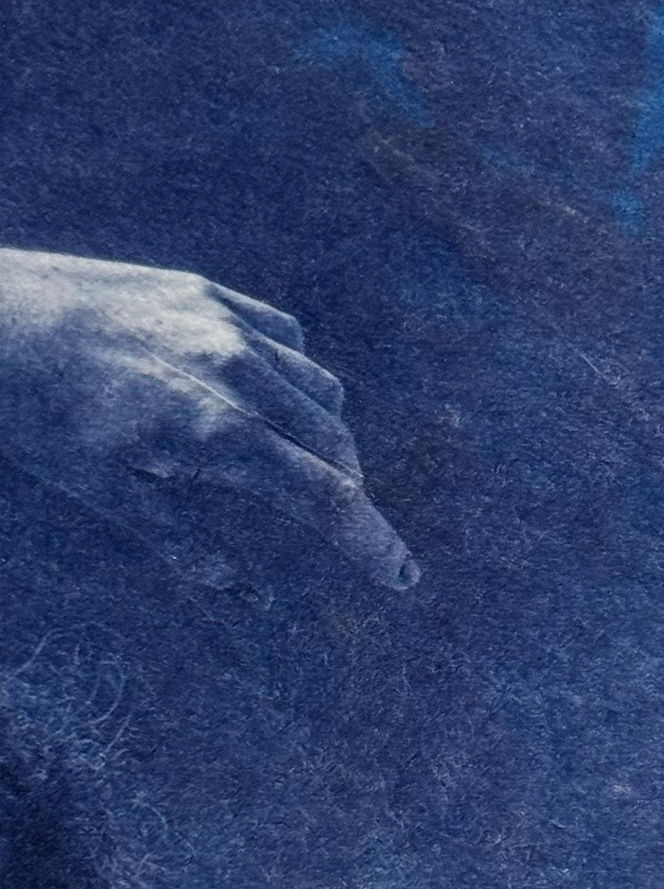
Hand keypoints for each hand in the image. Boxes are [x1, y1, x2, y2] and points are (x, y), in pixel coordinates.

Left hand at [0, 249, 415, 589]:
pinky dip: (295, 379)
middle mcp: (235, 372)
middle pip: (335, 447)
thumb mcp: (103, 492)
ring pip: (321, 392)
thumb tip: (248, 595)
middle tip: (348, 536)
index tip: (402, 576)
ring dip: (326, 439)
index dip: (370, 542)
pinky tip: (267, 401)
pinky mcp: (208, 293)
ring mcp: (226, 325)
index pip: (322, 497)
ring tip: (297, 468)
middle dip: (350, 496)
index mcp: (211, 432)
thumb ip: (185, 543)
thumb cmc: (35, 413)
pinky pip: (288, 340)